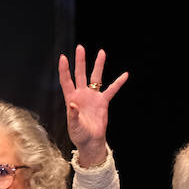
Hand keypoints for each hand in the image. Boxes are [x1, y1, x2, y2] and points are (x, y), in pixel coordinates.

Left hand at [58, 44, 127, 167]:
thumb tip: (72, 104)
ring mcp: (93, 97)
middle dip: (80, 61)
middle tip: (80, 47)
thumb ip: (72, 115)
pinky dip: (118, 83)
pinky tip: (125, 75)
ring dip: (98, 65)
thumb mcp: (74, 126)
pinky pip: (111, 90)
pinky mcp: (103, 102)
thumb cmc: (79, 134)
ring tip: (102, 52)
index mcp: (71, 98)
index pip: (66, 81)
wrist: (90, 141)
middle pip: (80, 74)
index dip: (64, 70)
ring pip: (95, 78)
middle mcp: (81, 94)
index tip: (63, 57)